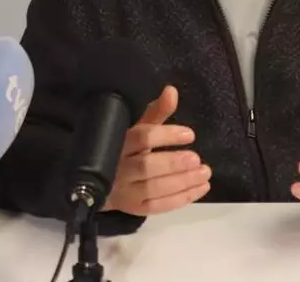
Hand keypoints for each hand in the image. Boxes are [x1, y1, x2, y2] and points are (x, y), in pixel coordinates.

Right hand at [101, 86, 210, 215]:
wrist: (94, 180)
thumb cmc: (123, 148)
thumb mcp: (136, 128)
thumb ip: (156, 112)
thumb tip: (172, 91)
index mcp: (119, 142)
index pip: (142, 138)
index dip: (167, 135)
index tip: (190, 135)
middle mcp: (119, 167)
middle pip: (147, 166)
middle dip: (174, 163)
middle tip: (196, 159)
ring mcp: (125, 190)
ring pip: (154, 188)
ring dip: (183, 182)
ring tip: (205, 173)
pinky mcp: (133, 208)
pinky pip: (158, 206)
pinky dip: (181, 199)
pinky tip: (200, 189)